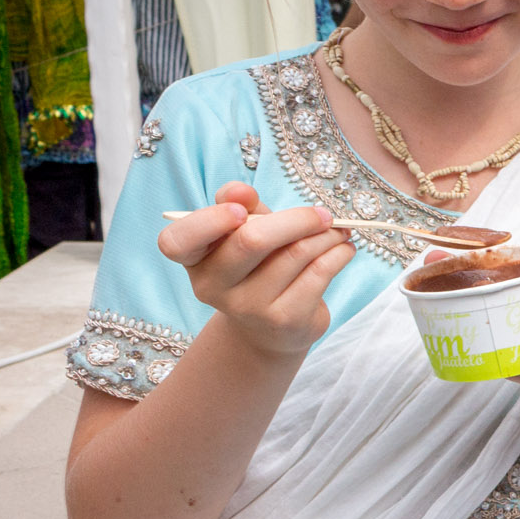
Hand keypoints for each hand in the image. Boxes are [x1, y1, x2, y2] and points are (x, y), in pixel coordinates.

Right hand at [158, 183, 352, 360]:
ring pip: (296, 254)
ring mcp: (247, 308)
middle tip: (323, 214)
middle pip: (253, 241)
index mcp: (193, 259)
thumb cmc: (257, 265)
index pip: (176, 242)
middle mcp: (212, 287)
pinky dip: (339, 254)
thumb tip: (240, 191)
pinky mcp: (283, 320)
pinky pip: (319, 274)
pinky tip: (343, 249)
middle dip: (298, 219)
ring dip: (326, 236)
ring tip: (337, 231)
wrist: (271, 328)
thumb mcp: (244, 231)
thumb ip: (240, 204)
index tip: (242, 211)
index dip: (209, 221)